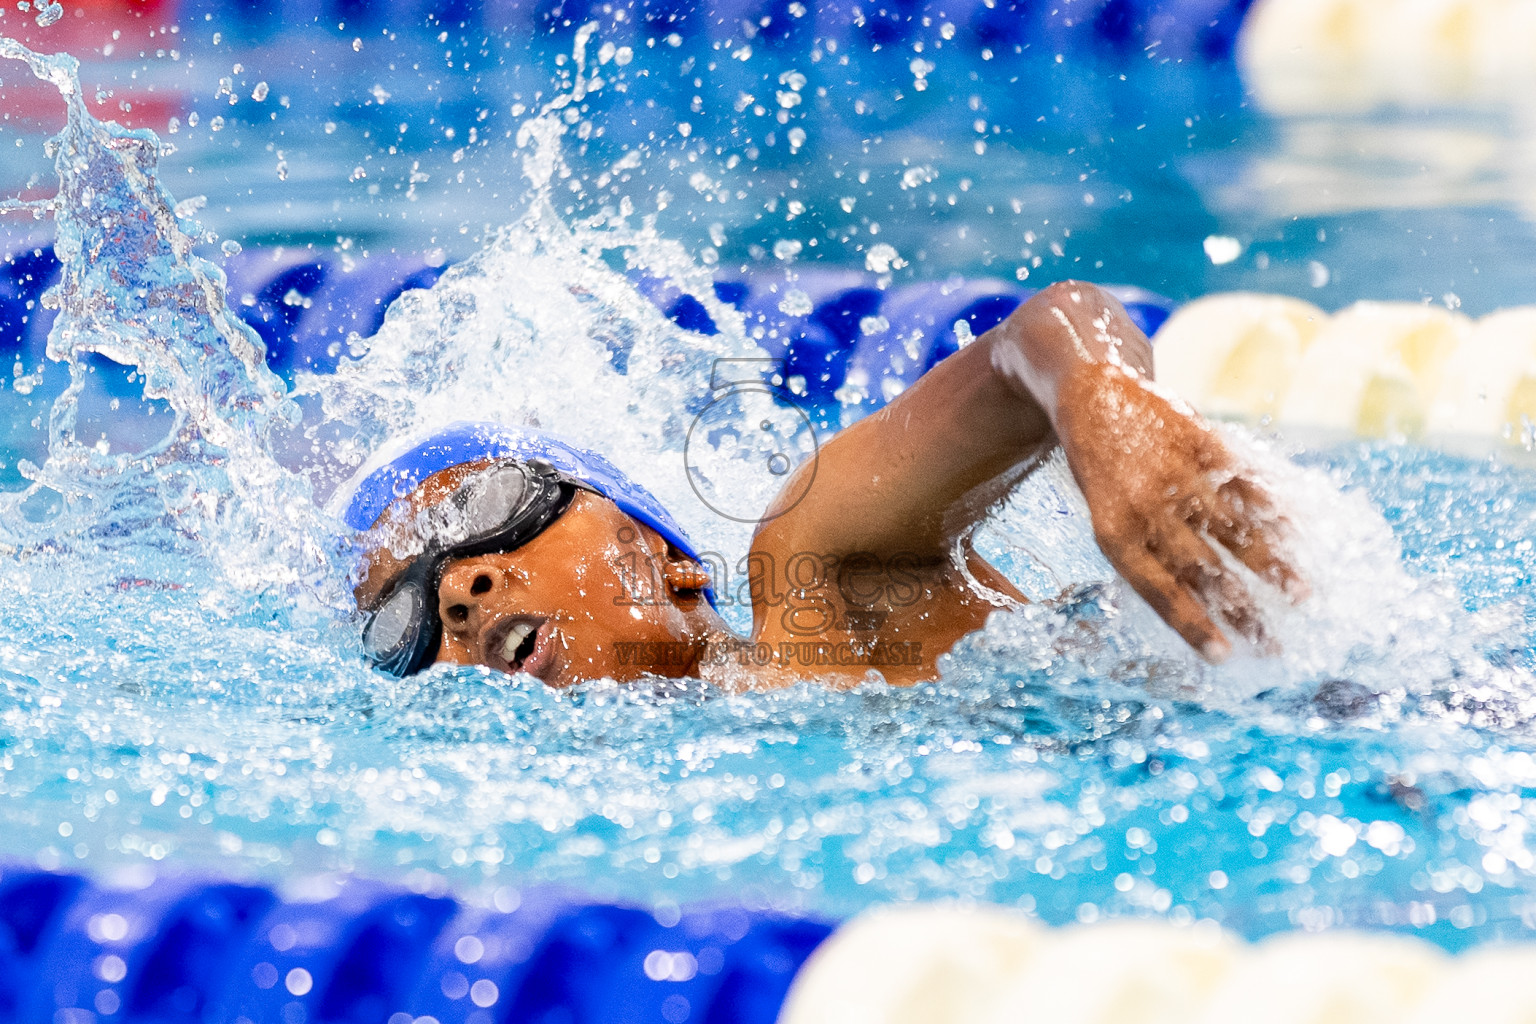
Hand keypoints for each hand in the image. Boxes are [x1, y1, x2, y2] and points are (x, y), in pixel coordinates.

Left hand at [1054, 362, 1305, 660]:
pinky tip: (1299, 537)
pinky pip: (1245, 483)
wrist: (1091, 395)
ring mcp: (1177, 474)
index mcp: (1115, 534)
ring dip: (1271, 567)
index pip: (1159, 591)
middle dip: (1241, 611)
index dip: (1193, 624)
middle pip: (1203, 570)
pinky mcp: (1203, 442)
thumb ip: (1151, 555)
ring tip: (1302, 598)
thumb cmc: (1105, 474)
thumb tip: (1202, 606)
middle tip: (1274, 646)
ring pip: (1232, 530)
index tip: (1224, 656)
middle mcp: (1146, 507)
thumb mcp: (1110, 517)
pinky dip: (1273, 511)